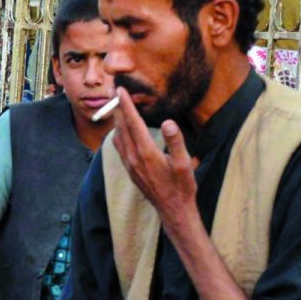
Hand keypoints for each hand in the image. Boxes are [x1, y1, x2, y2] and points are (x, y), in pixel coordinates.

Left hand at [110, 91, 199, 231]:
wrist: (173, 210)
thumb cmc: (182, 187)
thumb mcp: (185, 164)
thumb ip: (176, 142)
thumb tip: (168, 122)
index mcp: (146, 153)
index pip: (133, 123)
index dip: (126, 104)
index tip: (120, 90)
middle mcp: (133, 158)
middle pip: (121, 127)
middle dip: (117, 108)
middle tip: (115, 91)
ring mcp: (130, 165)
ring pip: (117, 137)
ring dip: (117, 120)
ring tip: (117, 106)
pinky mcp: (130, 170)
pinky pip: (119, 147)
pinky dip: (118, 133)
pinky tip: (121, 130)